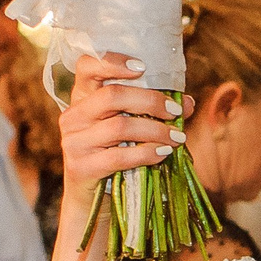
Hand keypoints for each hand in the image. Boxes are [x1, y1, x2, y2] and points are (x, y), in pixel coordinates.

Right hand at [59, 51, 183, 199]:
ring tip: (177, 138)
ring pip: (119, 127)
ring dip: (155, 131)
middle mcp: (73, 116)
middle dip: (150, 101)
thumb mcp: (132, 128)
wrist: (91, 199)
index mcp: (82, 97)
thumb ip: (156, 112)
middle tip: (175, 111)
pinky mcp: (81, 167)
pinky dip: (146, 153)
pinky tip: (163, 154)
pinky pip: (119, 156)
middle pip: (111, 95)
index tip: (142, 67)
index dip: (113, 61)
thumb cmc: (113, 155)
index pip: (87, 66)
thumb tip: (187, 102)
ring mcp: (74, 141)